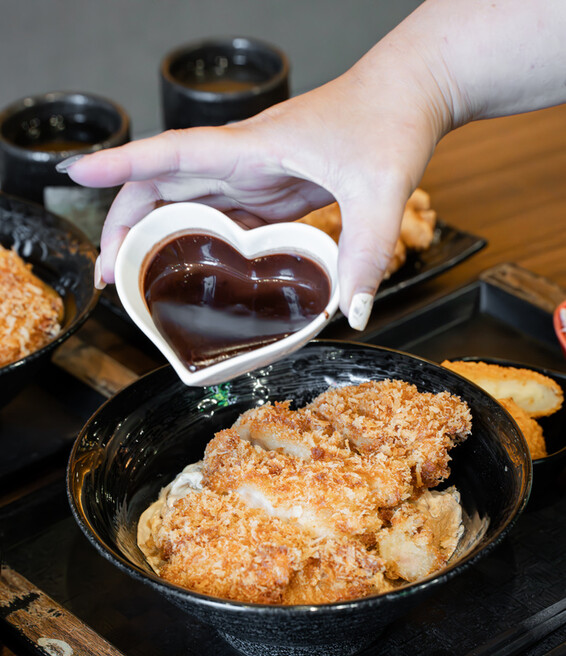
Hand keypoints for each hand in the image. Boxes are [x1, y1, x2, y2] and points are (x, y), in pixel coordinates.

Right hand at [63, 44, 445, 329]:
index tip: (78, 175)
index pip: (172, 154)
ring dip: (152, 237)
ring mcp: (253, 175)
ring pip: (183, 202)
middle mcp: (242, 159)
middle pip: (161, 186)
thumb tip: (350, 311)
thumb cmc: (389, 122)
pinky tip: (188, 271)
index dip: (122, 166)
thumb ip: (365, 252)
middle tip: (109, 276)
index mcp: (252, 147)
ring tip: (133, 281)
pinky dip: (194, 242)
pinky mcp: (269, 190)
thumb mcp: (381, 190)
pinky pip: (219, 218)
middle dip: (125, 226)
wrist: (408, 96)